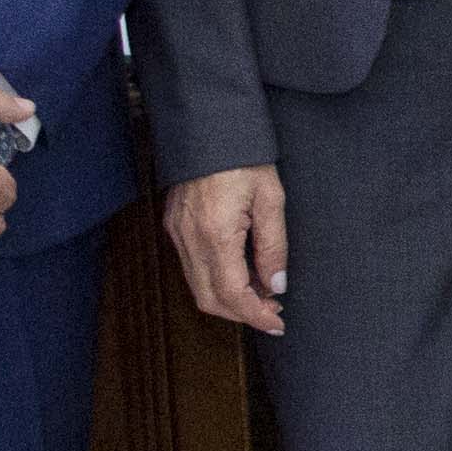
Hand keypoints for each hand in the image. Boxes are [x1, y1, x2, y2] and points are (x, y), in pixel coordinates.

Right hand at [163, 163, 288, 334]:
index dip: (256, 316)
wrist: (209, 126)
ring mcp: (177, 232)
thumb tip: (276, 285)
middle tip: (273, 312)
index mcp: (216, 233)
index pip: (233, 294)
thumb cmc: (244, 157)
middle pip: (209, 299)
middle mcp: (189, 238)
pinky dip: (214, 280)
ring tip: (261, 294)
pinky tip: (240, 274)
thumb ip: (274, 247)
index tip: (277, 324)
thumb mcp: (271, 200)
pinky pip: (190, 267)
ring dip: (228, 299)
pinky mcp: (174, 225)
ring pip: (197, 286)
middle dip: (241, 314)